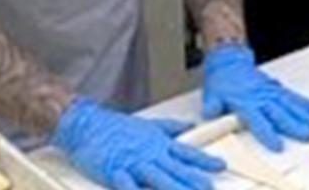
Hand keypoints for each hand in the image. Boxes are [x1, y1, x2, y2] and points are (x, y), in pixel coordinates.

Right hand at [52, 99, 223, 189]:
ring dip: (173, 188)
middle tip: (209, 187)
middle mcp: (150, 154)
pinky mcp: (115, 171)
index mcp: (159, 144)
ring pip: (157, 179)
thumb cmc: (116, 126)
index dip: (204, 161)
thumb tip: (190, 126)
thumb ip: (172, 128)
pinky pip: (127, 185)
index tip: (220, 166)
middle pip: (176, 170)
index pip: (186, 153)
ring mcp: (133, 163)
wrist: (87, 124)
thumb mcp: (150, 125)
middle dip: (193, 181)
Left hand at [203, 44, 308, 152]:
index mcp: (245, 101)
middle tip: (307, 135)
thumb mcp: (211, 95)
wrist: (229, 60)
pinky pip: (292, 94)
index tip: (278, 145)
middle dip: (294, 125)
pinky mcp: (276, 87)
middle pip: (280, 113)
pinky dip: (305, 101)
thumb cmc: (222, 80)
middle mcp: (261, 96)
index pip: (258, 120)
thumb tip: (211, 113)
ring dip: (304, 115)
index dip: (268, 134)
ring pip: (290, 104)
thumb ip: (213, 106)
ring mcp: (271, 91)